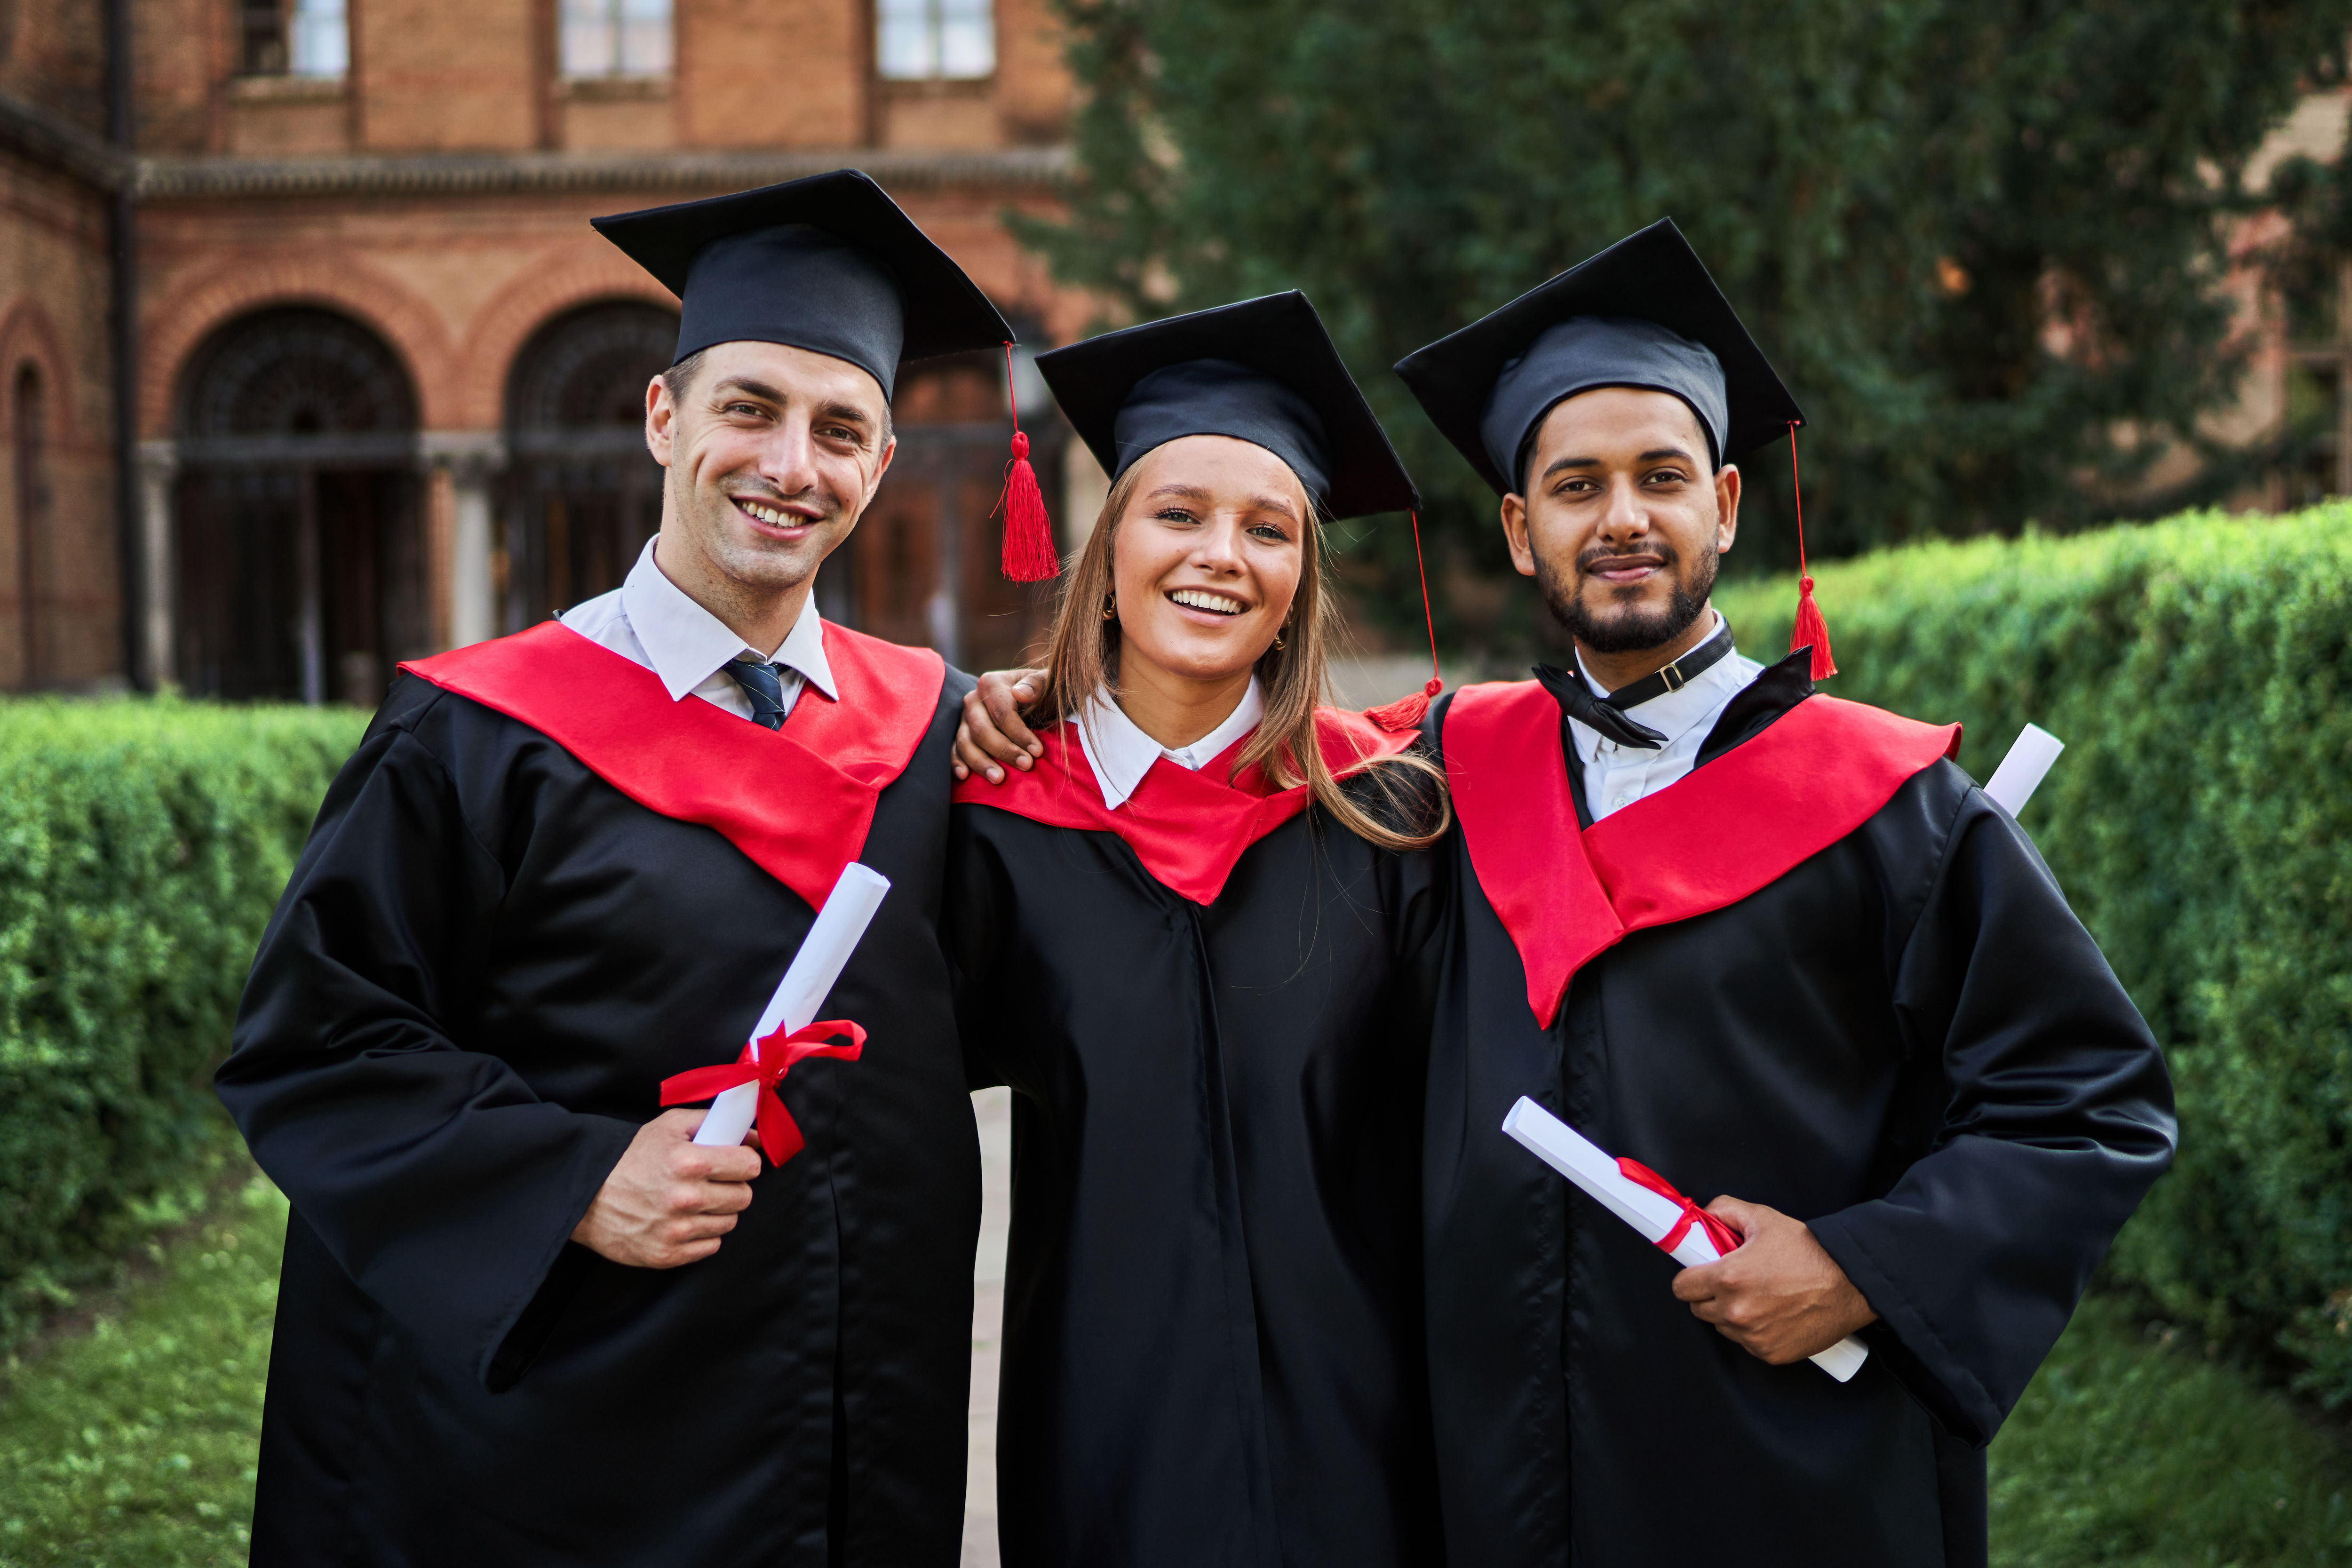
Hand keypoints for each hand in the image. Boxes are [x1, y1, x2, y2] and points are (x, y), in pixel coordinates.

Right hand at [570, 1109, 760, 1268]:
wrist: (586, 1194)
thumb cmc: (632, 1156)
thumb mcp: (669, 1126)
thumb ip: (714, 1123)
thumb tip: (755, 1137)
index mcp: (689, 1161)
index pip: (749, 1166)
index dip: (745, 1162)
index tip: (736, 1162)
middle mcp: (685, 1198)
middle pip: (744, 1197)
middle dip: (733, 1187)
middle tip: (714, 1182)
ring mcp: (677, 1230)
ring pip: (729, 1222)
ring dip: (718, 1211)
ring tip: (696, 1201)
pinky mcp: (667, 1255)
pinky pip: (711, 1247)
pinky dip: (703, 1235)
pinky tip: (685, 1221)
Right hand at [952, 667, 1048, 782]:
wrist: (1033, 700)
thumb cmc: (1041, 692)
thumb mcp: (1046, 683)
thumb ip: (1037, 684)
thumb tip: (1020, 693)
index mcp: (991, 684)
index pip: (1002, 712)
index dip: (1019, 733)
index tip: (1037, 751)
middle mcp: (973, 700)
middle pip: (982, 729)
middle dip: (1004, 750)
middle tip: (1026, 766)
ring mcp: (964, 718)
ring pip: (965, 742)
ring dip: (981, 763)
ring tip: (998, 779)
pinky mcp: (962, 734)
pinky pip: (955, 750)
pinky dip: (957, 763)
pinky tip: (964, 776)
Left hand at [1669, 1196, 1875, 1363]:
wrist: (1851, 1282)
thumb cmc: (1810, 1251)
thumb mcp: (1764, 1218)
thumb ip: (1725, 1210)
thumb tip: (1704, 1216)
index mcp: (1728, 1278)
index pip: (1682, 1288)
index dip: (1690, 1277)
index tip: (1701, 1272)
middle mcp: (1737, 1312)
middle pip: (1698, 1310)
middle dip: (1709, 1295)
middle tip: (1732, 1282)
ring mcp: (1754, 1337)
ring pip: (1723, 1328)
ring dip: (1731, 1315)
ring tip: (1758, 1296)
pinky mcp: (1772, 1354)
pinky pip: (1748, 1344)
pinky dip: (1754, 1332)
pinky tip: (1773, 1313)